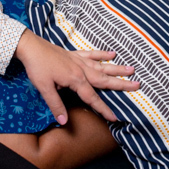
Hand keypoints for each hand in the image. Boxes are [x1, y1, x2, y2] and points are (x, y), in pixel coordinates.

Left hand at [13, 30, 139, 124]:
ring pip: (101, 66)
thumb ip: (56, 105)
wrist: (30, 47)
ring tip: (131, 69)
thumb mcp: (45, 88)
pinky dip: (102, 54)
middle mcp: (81, 70)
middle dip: (120, 84)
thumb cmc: (37, 68)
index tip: (115, 117)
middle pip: (104, 79)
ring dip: (116, 68)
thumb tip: (64, 122)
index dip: (103, 109)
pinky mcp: (73, 54)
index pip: (92, 98)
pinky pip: (91, 54)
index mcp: (75, 80)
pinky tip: (112, 53)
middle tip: (137, 85)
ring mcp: (78, 60)